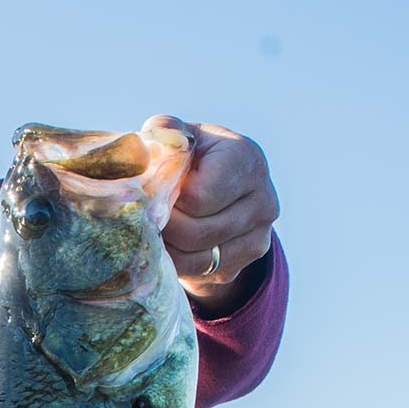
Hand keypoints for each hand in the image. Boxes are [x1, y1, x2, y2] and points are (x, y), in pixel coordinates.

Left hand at [146, 114, 278, 314]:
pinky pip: (202, 275)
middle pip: (198, 232)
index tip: (155, 194)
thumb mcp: (179, 137)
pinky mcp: (246, 262)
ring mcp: (260, 235)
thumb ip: (165, 133)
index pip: (202, 196)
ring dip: (167, 250)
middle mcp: (264, 199)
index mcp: (247, 159)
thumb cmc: (191, 157)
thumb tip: (152, 145)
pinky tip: (168, 247)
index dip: (171, 200)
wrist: (217, 190)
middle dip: (165, 228)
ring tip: (151, 234)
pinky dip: (177, 265)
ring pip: (199, 259)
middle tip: (144, 221)